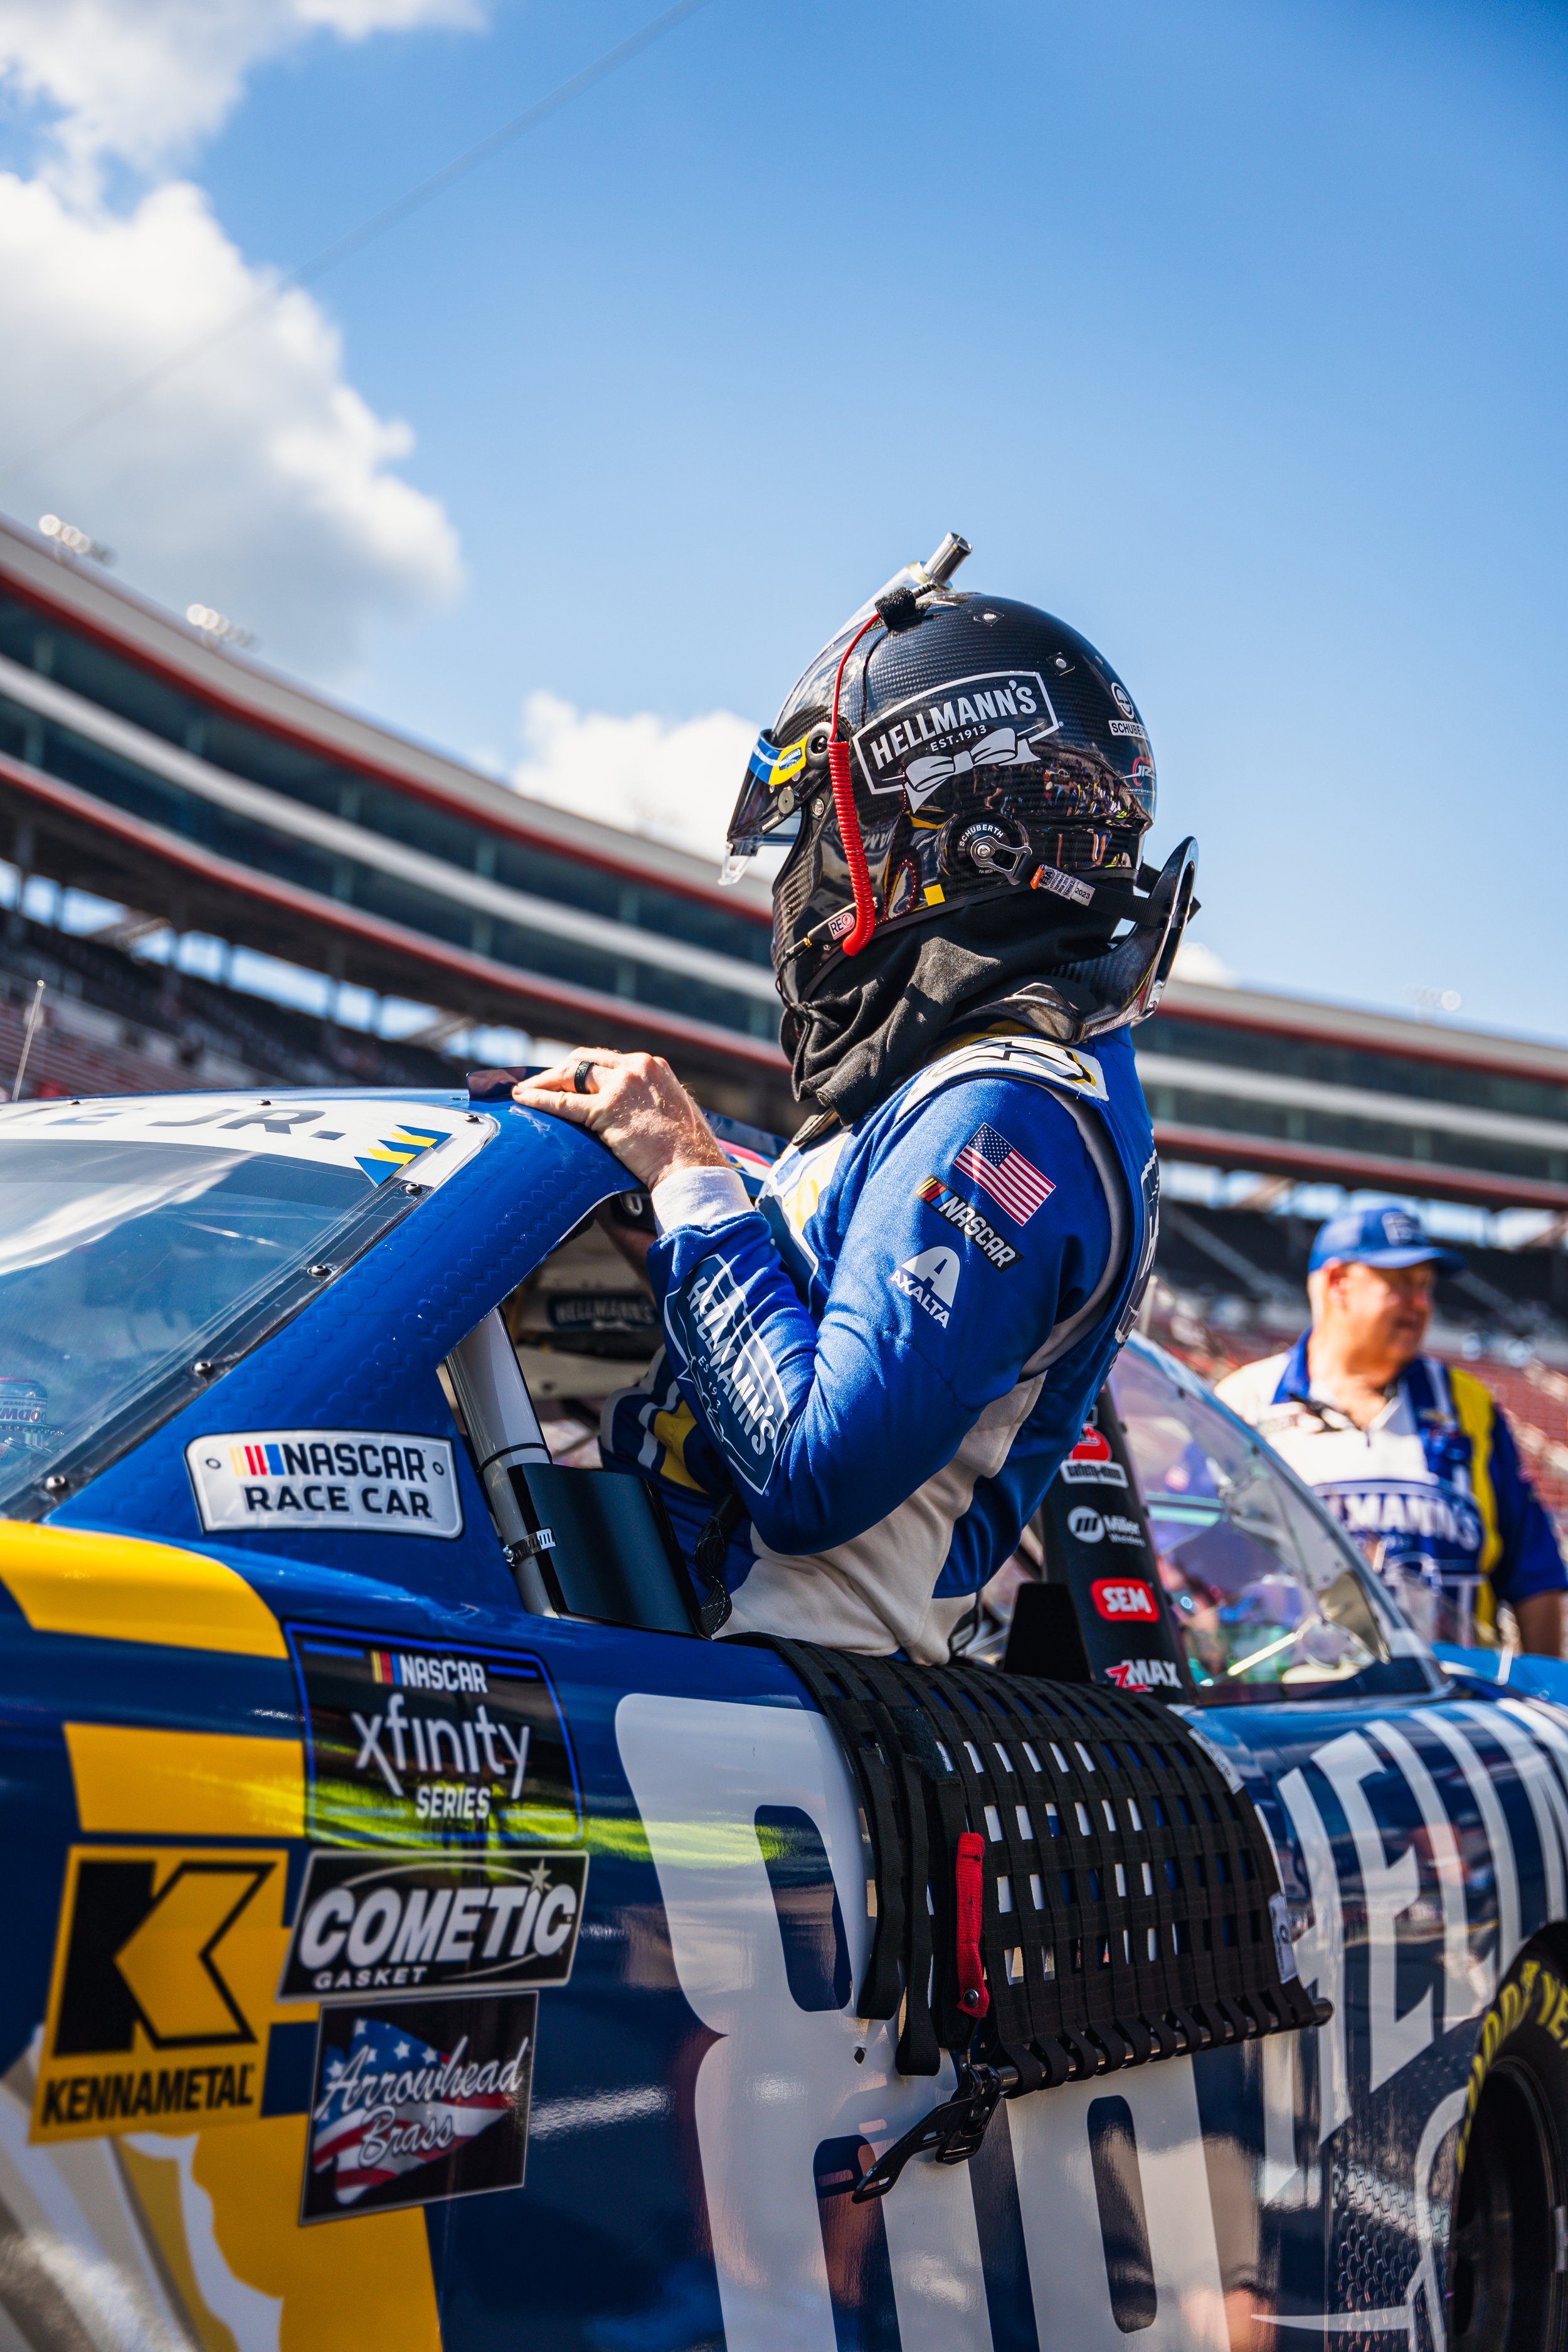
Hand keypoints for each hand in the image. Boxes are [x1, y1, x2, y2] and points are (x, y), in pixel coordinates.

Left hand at [511, 1049, 729, 1190]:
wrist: (693, 1167)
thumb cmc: (686, 1150)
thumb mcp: (671, 1111)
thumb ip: (648, 1101)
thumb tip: (628, 1114)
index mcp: (653, 1066)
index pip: (606, 1059)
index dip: (580, 1069)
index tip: (565, 1079)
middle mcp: (636, 1067)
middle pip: (584, 1061)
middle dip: (558, 1073)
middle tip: (538, 1084)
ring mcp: (621, 1085)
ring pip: (571, 1075)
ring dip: (544, 1082)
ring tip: (524, 1091)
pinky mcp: (607, 1109)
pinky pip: (564, 1102)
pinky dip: (539, 1099)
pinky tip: (523, 1099)